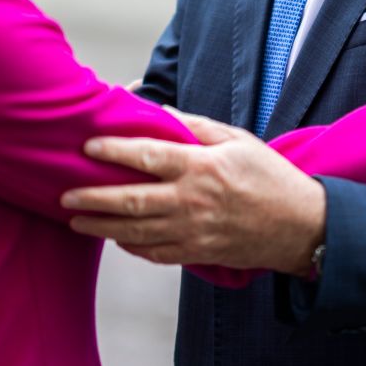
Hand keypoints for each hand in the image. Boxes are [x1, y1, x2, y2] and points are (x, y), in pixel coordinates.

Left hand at [64, 112, 325, 274]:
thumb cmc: (270, 177)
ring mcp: (193, 232)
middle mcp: (192, 201)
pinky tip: (114, 237)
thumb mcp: (238, 140)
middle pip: (130, 200)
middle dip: (92, 198)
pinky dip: (130, 246)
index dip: (113, 150)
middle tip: (64, 195)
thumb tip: (158, 111)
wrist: (301, 227)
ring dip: (101, 226)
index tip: (86, 147)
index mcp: (201, 167)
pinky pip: (154, 253)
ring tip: (75, 220)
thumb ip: (196, 126)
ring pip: (135, 232)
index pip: (147, 156)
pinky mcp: (197, 254)